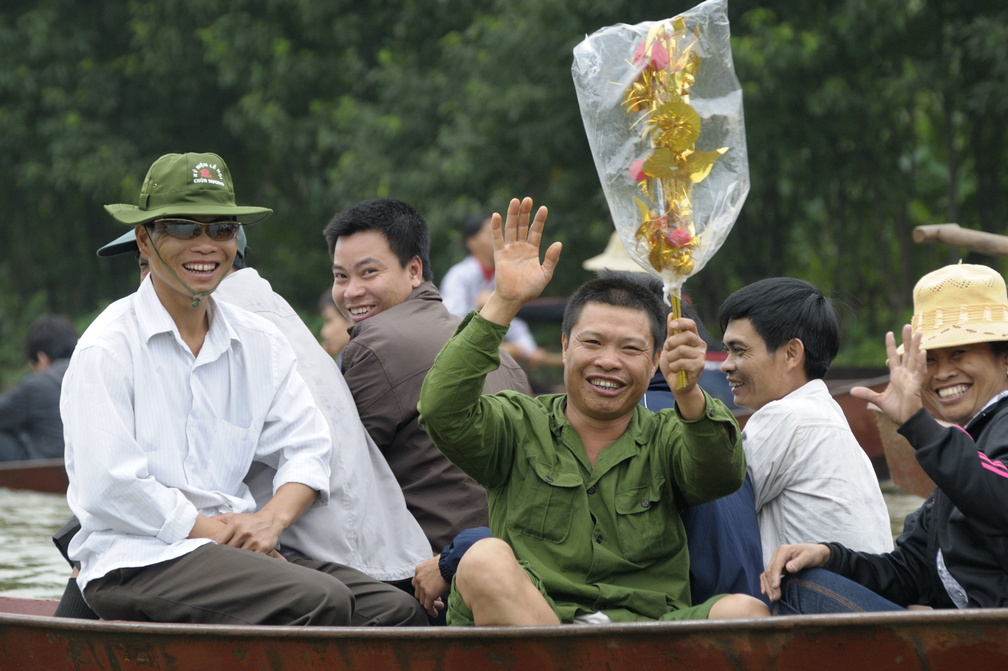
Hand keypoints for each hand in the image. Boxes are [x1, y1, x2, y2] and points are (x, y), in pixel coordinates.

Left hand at [212, 510, 284, 554]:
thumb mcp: (234, 517)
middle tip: (225, 556)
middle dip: (226, 553)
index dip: (215, 547)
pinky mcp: (263, 548)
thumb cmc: (249, 520)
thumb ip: (219, 519)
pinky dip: (249, 560)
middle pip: (228, 550)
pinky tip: (247, 558)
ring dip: (238, 557)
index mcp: (235, 524)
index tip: (214, 550)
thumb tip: (204, 521)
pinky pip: (251, 559)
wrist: (271, 520)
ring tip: (236, 557)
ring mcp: (254, 540)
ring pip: (239, 555)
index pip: (219, 541)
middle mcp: (244, 532)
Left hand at [412, 554, 448, 617]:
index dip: (424, 589)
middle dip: (426, 597)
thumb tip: (437, 578)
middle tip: (436, 598)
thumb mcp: (435, 564)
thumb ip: (431, 572)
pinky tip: (436, 613)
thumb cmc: (447, 561)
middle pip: (418, 593)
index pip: (417, 583)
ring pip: (422, 601)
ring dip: (429, 604)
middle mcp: (418, 579)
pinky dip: (432, 610)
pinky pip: (428, 606)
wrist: (450, 563)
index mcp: (419, 570)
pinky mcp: (429, 594)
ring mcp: (422, 587)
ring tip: (438, 605)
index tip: (431, 591)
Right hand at [479, 197, 561, 325]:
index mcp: (532, 250)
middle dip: (525, 213)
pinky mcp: (500, 254)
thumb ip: (551, 259)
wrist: (515, 298)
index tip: (543, 208)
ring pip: (511, 228)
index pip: (536, 231)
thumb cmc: (530, 288)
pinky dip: (496, 228)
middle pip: (523, 226)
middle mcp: (521, 247)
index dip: (539, 220)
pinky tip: (496, 216)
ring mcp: (510, 249)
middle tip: (527, 199)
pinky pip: (498, 239)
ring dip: (513, 215)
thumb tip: (558, 244)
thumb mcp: (545, 274)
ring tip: (515, 201)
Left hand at [659, 316, 706, 419]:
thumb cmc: (673, 363)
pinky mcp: (699, 367)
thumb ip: (671, 332)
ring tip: (671, 362)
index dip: (681, 323)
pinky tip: (675, 369)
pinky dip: (673, 366)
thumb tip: (671, 314)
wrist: (676, 383)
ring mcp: (701, 356)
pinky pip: (682, 362)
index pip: (691, 324)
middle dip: (672, 342)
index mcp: (693, 337)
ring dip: (671, 357)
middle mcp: (700, 345)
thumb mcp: (669, 346)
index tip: (672, 326)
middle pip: (687, 336)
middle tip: (667, 349)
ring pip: (681, 350)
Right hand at [760, 543, 830, 601]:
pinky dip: (767, 583)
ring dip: (768, 586)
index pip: (776, 565)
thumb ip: (798, 563)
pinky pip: (769, 575)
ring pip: (767, 574)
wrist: (816, 553)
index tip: (775, 587)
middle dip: (771, 585)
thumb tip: (788, 569)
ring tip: (772, 598)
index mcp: (783, 551)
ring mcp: (776, 560)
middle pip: (769, 571)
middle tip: (775, 598)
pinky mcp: (778, 566)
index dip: (774, 577)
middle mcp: (777, 555)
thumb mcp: (808, 557)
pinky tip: (766, 592)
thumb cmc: (813, 554)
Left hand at [850, 324, 924, 424]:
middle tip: (908, 325)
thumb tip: (852, 391)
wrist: (905, 421)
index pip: (893, 357)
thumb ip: (867, 394)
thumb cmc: (896, 410)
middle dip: (907, 340)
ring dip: (917, 346)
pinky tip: (923, 352)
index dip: (891, 345)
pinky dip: (921, 362)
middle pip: (906, 353)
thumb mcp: (877, 400)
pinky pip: (919, 372)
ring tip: (919, 332)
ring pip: (915, 359)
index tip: (889, 333)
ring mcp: (911, 379)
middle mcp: (905, 374)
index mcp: (896, 376)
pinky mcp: (916, 386)